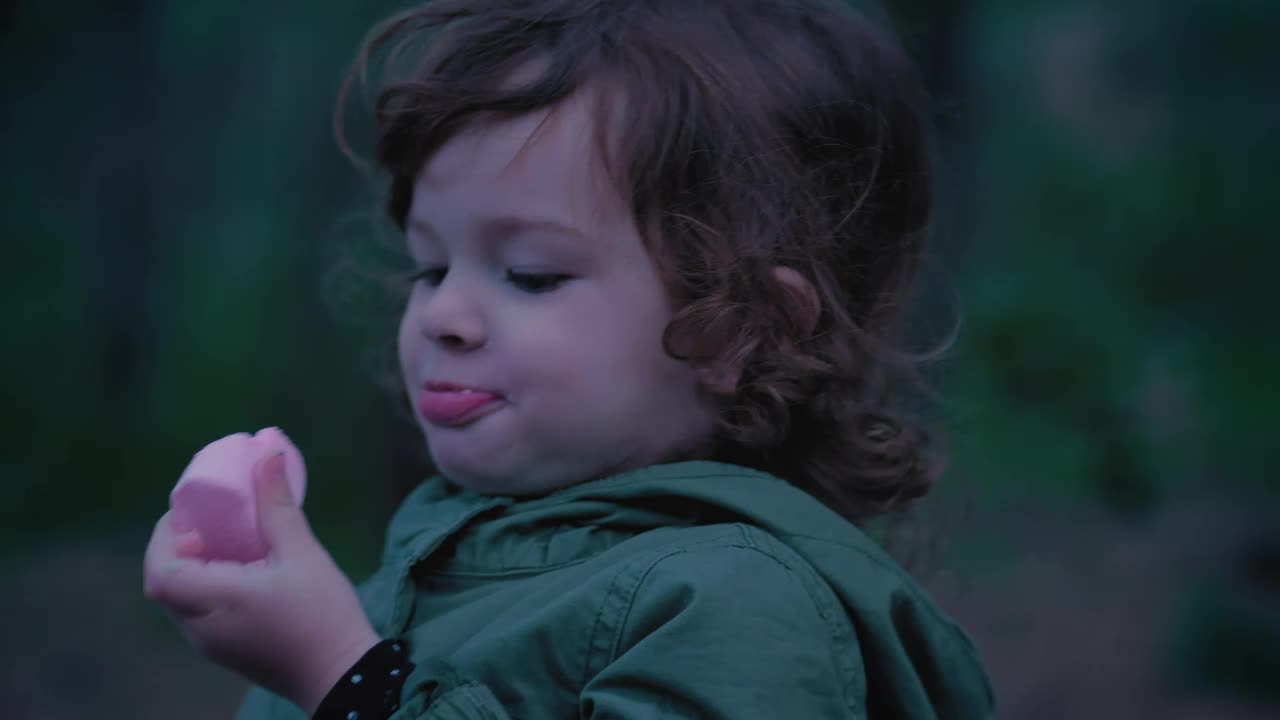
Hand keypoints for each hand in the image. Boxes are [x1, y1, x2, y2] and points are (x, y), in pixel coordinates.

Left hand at [144, 452, 380, 713]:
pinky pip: (198, 615)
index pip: (161, 572)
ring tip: (224, 544)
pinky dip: (205, 588)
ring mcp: (212, 645)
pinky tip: (240, 573)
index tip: (191, 517)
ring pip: (180, 603)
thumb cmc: (322, 613)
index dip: (164, 540)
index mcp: (215, 601)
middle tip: (205, 525)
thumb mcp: (303, 553)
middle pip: (164, 587)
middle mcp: (202, 627)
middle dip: (174, 551)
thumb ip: (277, 506)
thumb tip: (267, 454)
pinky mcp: (227, 652)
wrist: (344, 676)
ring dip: (189, 570)